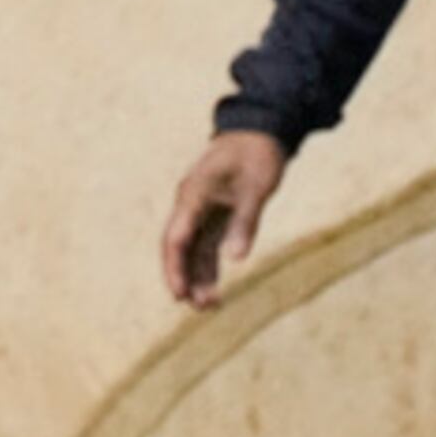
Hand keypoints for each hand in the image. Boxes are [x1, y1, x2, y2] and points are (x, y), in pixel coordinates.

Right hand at [161, 129, 288, 309]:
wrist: (260, 129)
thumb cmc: (257, 154)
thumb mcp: (256, 188)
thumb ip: (244, 222)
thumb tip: (235, 259)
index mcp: (194, 194)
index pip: (176, 238)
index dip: (175, 268)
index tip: (180, 294)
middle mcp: (191, 204)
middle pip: (178, 247)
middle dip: (183, 278)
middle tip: (196, 307)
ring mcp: (200, 209)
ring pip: (191, 249)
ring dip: (198, 276)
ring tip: (210, 306)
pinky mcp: (213, 213)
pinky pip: (205, 244)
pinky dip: (208, 266)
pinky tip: (214, 289)